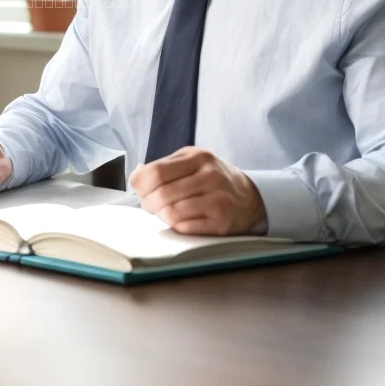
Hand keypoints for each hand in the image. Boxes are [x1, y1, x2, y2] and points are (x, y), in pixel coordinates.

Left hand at [129, 147, 266, 235]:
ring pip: (172, 213)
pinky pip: (185, 228)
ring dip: (160, 216)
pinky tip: (180, 220)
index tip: (138, 188)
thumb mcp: (192, 160)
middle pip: (162, 194)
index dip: (140, 184)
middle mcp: (209, 177)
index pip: (156, 172)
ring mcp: (217, 200)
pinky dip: (175, 226)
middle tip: (149, 205)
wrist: (249, 196)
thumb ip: (164, 165)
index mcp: (198, 157)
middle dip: (148, 203)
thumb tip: (135, 177)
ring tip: (163, 212)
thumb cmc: (212, 177)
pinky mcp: (221, 223)